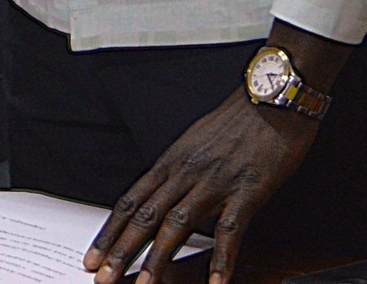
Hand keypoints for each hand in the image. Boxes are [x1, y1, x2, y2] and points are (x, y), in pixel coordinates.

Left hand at [85, 96, 318, 283]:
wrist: (272, 100)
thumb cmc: (237, 120)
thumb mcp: (195, 141)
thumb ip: (177, 170)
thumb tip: (159, 194)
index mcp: (172, 161)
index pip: (132, 201)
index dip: (110, 231)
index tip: (93, 256)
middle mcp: (186, 172)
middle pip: (146, 216)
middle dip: (121, 250)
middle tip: (101, 277)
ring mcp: (214, 183)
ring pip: (177, 225)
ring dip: (157, 259)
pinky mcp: (247, 192)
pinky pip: (230, 231)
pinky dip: (221, 260)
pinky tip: (215, 283)